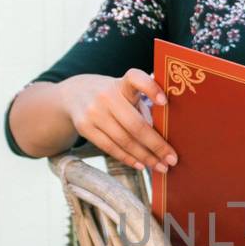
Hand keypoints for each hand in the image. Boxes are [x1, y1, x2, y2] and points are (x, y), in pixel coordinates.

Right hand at [61, 69, 179, 172]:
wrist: (72, 95)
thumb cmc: (111, 95)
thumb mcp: (124, 91)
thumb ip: (142, 106)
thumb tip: (166, 135)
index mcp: (121, 84)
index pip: (135, 78)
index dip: (150, 88)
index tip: (164, 102)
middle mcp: (106, 96)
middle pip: (135, 124)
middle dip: (156, 145)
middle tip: (172, 159)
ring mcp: (93, 112)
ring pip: (124, 141)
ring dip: (145, 157)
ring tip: (160, 166)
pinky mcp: (85, 128)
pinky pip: (110, 148)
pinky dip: (128, 158)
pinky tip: (141, 165)